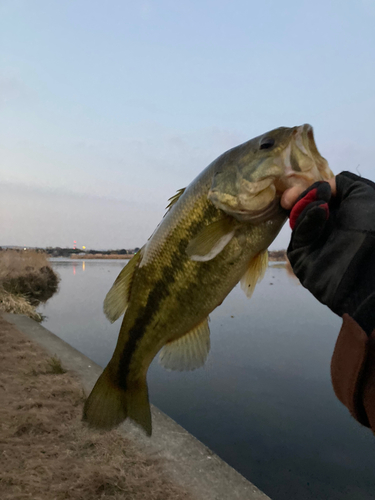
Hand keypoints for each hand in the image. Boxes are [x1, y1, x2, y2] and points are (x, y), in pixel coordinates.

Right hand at [283, 172, 374, 334]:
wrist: (368, 265)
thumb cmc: (371, 226)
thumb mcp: (364, 193)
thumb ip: (343, 182)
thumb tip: (325, 186)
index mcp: (345, 212)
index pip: (320, 195)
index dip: (312, 187)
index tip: (309, 182)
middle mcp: (329, 225)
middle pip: (304, 205)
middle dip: (300, 195)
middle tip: (293, 193)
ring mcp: (314, 241)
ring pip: (298, 217)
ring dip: (306, 205)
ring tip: (320, 204)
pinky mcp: (302, 254)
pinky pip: (298, 233)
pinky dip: (306, 220)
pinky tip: (319, 213)